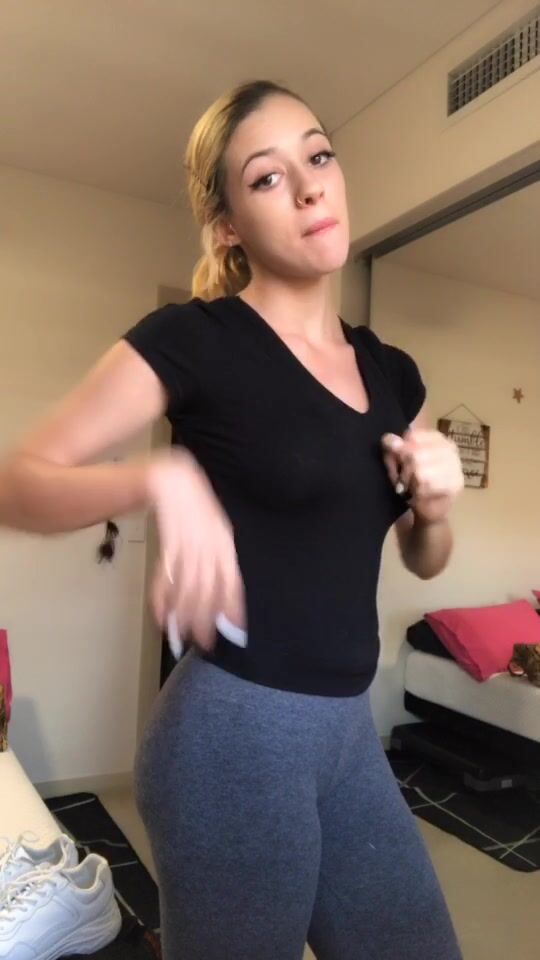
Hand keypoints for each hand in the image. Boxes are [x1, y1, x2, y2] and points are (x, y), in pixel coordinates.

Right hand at [147, 448, 244, 650]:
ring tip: (182, 634)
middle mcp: (208, 544)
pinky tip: (161, 613)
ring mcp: (186, 543)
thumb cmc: (196, 508)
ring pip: (187, 585)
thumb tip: (225, 594)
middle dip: (205, 617)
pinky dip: (162, 595)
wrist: (172, 479)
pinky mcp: (167, 542)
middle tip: (204, 641)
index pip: (232, 579)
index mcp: (224, 542)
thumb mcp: (216, 530)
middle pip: (208, 587)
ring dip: (184, 612)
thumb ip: (220, 559)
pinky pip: (165, 574)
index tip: (236, 628)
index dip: (233, 604)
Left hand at [381, 429, 463, 524]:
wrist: (431, 511)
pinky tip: (421, 494)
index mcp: (436, 438)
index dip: (399, 450)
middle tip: (406, 480)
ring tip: (413, 487)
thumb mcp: (397, 463)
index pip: (412, 435)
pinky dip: (418, 491)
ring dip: (410, 481)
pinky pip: (426, 483)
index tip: (400, 462)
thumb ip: (393, 449)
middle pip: (413, 453)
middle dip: (404, 469)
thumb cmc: (413, 483)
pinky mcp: (455, 484)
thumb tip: (390, 440)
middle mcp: (449, 448)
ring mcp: (455, 465)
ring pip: (419, 468)